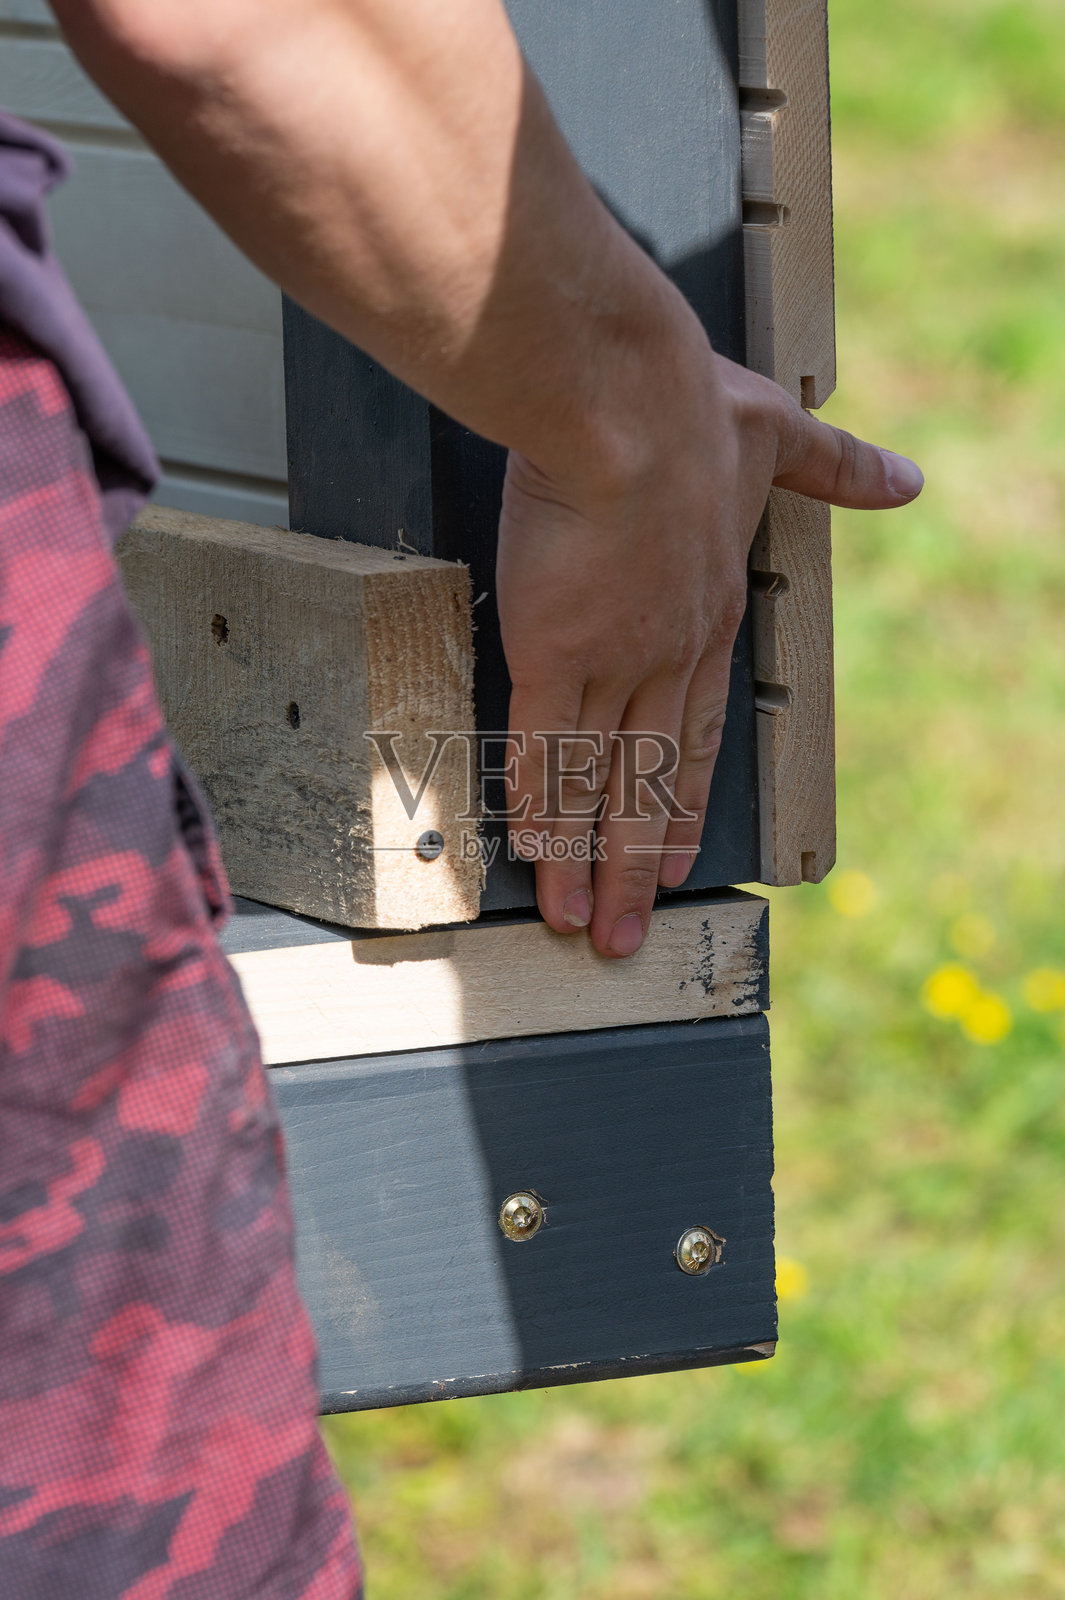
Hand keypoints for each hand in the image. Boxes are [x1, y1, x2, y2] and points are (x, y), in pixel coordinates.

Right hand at [498, 346, 922, 957]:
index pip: (699, 731)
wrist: (628, 408)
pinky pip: (542, 751)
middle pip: (651, 781)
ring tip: (579, 920)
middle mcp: (667, 655)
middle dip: (639, 861)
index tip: (680, 852)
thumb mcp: (781, 438)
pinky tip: (532, 857)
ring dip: (588, 859)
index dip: (684, 800)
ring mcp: (611, 664)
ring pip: (598, 785)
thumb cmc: (689, 411)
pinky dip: (537, 810)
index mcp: (711, 612)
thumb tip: (903, 478)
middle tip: (630, 927)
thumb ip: (838, 468)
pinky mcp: (553, 655)